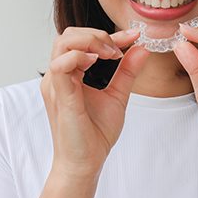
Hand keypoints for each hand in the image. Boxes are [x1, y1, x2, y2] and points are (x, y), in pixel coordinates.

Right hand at [41, 27, 148, 178]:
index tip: (134, 35)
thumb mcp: (117, 95)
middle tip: (119, 48)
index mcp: (70, 74)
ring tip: (111, 53)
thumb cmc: (95, 133)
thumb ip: (127, 71)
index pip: (83, 41)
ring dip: (90, 41)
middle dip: (97, 34)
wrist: (85, 163)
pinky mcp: (60, 95)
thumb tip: (141, 49)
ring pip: (63, 43)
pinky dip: (80, 56)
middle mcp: (59, 75)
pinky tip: (98, 61)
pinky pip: (61, 65)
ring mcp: (56, 84)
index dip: (110, 34)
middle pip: (69, 35)